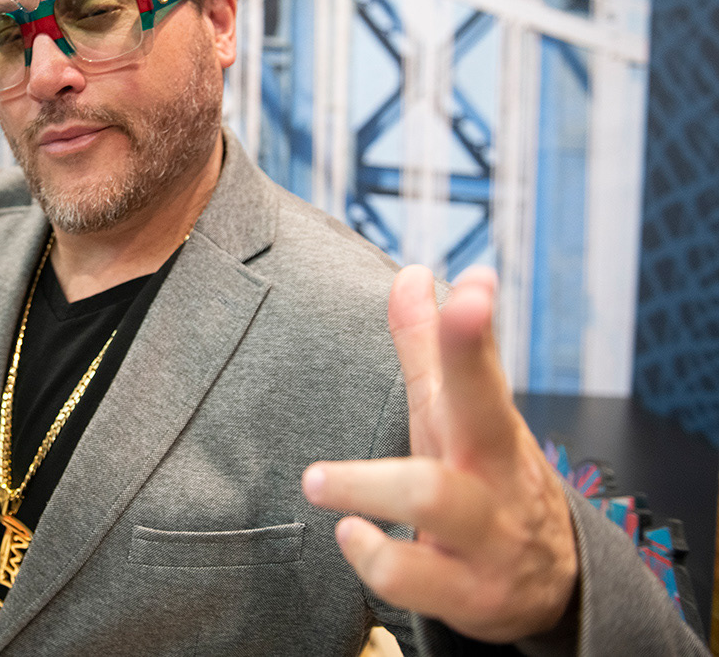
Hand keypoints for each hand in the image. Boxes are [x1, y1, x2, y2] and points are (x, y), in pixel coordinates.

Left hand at [301, 265, 577, 641]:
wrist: (550, 587)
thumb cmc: (485, 481)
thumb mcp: (458, 416)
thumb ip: (430, 349)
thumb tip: (413, 274)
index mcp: (489, 427)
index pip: (484, 367)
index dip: (472, 329)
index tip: (472, 285)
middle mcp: (495, 475)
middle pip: (482, 413)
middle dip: (458, 364)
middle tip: (422, 329)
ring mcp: (487, 537)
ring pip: (436, 500)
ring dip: (368, 487)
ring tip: (317, 481)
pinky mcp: (468, 594)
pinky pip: (413, 579)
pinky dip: (374, 558)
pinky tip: (349, 536)